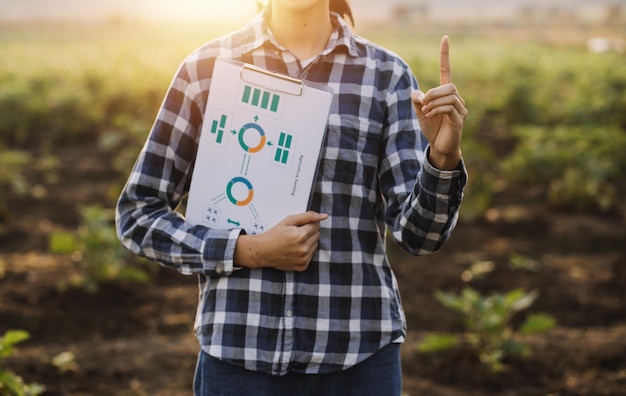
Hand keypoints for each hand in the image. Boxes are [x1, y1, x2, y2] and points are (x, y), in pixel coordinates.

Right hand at [234, 211, 327, 271]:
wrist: (262, 252)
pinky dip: (305, 251)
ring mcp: (303, 259)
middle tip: (295, 234)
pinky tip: (295, 250)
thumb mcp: (289, 221)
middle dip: (309, 232)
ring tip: (294, 242)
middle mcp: (303, 249)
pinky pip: (311, 255)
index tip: (298, 227)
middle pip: (317, 235)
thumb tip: (324, 216)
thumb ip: (308, 216)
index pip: (315, 226)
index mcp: (300, 236)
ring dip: (308, 242)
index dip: (307, 224)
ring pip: (315, 245)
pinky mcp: (303, 266)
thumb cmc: (274, 234)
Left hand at [412, 35, 467, 169]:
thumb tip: (419, 93)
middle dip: (433, 92)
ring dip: (434, 102)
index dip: (445, 55)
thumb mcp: (419, 111)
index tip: (445, 38)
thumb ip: (416, 99)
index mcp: (445, 94)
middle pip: (449, 85)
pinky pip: (450, 107)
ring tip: (426, 111)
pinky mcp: (460, 119)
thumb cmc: (431, 127)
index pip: (447, 70)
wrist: (439, 147)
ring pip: (450, 95)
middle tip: (423, 103)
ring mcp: (460, 109)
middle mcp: (456, 98)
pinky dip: (437, 109)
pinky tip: (430, 115)